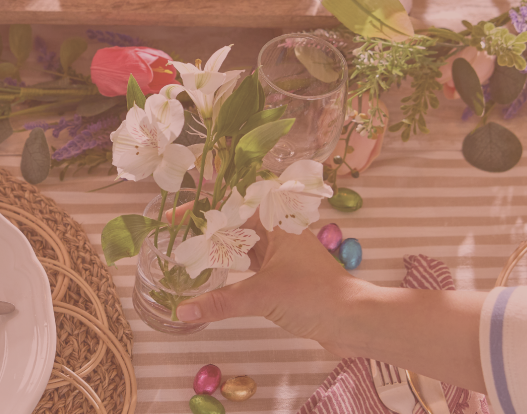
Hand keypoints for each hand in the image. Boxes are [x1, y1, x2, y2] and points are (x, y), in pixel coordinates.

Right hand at [177, 223, 370, 357]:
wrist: (354, 321)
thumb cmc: (314, 295)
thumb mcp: (262, 295)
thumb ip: (221, 301)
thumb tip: (183, 311)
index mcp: (276, 223)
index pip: (231, 205)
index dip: (200, 209)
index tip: (173, 217)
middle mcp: (279, 233)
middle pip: (234, 224)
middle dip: (204, 230)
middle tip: (173, 237)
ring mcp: (282, 256)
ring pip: (242, 247)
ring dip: (217, 250)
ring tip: (186, 255)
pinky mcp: (284, 277)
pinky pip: (250, 267)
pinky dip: (231, 270)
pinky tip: (213, 276)